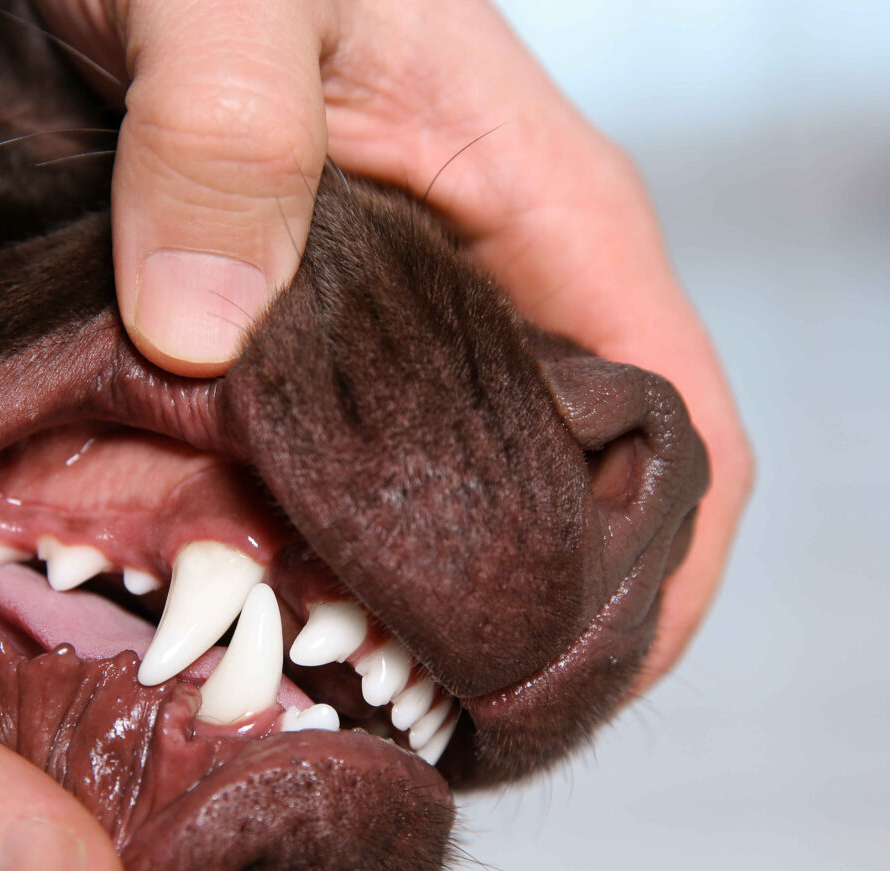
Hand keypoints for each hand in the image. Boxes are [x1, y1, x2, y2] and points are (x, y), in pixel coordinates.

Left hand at [39, 0, 751, 685]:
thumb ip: (225, 131)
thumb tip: (203, 333)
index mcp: (548, 215)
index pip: (686, 435)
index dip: (657, 592)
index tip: (552, 700)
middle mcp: (511, 282)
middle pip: (591, 501)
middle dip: (521, 628)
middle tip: (401, 721)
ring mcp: (430, 313)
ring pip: (480, 496)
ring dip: (417, 601)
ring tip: (325, 688)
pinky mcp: (340, 329)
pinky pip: (377, 462)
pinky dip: (336, 544)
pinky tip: (256, 594)